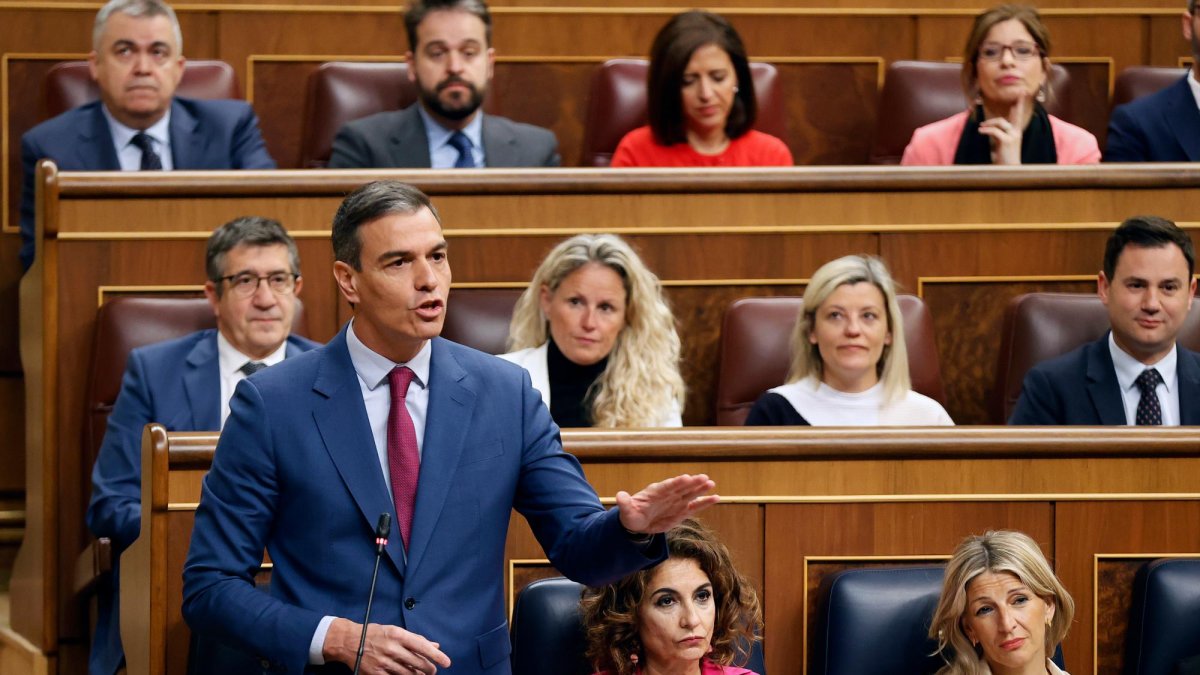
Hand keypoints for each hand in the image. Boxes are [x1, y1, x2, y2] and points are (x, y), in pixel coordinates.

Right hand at [324, 618, 450, 673]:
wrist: (349, 641)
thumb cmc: (374, 633)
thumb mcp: (395, 631)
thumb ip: (415, 639)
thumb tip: (435, 645)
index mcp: (397, 634)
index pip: (422, 646)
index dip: (436, 655)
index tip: (447, 662)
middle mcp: (391, 648)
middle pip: (418, 663)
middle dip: (429, 669)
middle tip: (433, 670)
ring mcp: (383, 662)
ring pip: (409, 673)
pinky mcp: (376, 673)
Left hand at [616, 473, 718, 533]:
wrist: (637, 523)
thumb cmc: (631, 515)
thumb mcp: (626, 511)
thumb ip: (625, 503)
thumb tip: (619, 495)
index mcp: (655, 492)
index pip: (667, 486)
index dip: (676, 482)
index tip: (685, 477)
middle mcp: (668, 495)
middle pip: (681, 487)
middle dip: (692, 483)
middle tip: (704, 477)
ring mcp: (676, 502)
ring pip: (690, 494)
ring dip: (701, 489)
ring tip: (711, 483)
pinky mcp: (681, 512)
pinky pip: (694, 506)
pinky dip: (704, 502)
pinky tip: (716, 498)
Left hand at [977, 95, 1027, 164]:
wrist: (1008, 171)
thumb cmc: (1003, 159)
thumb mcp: (1000, 144)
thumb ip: (998, 134)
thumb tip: (990, 126)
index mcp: (1016, 132)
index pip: (1017, 116)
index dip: (1019, 105)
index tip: (1022, 93)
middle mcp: (1016, 132)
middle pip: (1017, 114)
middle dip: (1019, 102)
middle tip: (1021, 91)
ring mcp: (1013, 136)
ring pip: (1000, 122)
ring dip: (989, 123)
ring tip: (981, 127)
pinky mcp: (1007, 141)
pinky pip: (995, 131)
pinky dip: (986, 130)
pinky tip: (980, 131)